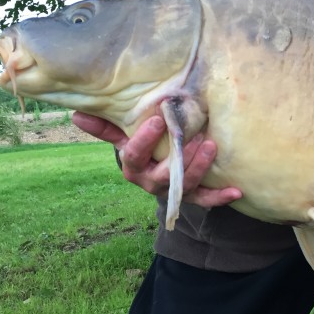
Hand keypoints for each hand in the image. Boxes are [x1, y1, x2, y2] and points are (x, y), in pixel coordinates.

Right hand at [72, 112, 241, 207]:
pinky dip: (221, 196)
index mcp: (133, 167)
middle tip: (195, 137)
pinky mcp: (192, 197)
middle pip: (162, 175)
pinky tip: (237, 190)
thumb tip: (76, 113)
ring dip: (199, 168)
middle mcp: (151, 183)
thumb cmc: (142, 147)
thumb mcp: (124, 137)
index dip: (144, 139)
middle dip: (179, 158)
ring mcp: (172, 192)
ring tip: (212, 146)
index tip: (156, 118)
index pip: (133, 154)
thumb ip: (106, 127)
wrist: (157, 171)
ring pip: (186, 186)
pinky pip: (207, 200)